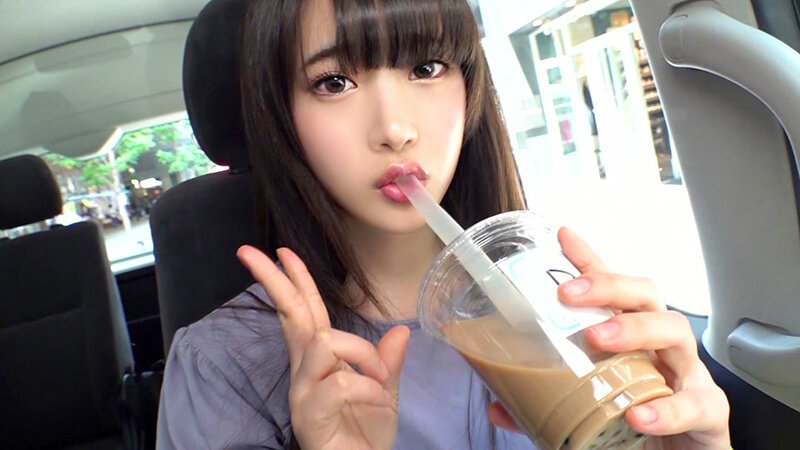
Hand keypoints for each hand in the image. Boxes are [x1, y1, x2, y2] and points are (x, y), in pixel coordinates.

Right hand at [237, 246, 410, 449]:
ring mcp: (303, 392)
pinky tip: (379, 399)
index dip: (294, 281)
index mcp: (319, 361)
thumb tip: (400, 331)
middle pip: (290, 314)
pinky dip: (367, 385)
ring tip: (380, 377)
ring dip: (360, 352)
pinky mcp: (309, 414)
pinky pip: (339, 382)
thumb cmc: (366, 435)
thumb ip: (388, 362)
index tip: (281, 251)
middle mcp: (304, 371)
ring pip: (324, 341)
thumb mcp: (385, 392)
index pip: (304, 312)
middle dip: (274, 280)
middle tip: (249, 252)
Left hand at [487, 228, 730, 449]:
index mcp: (630, 340)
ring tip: (599, 338)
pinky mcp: (709, 413)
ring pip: (674, 331)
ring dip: (635, 329)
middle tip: (567, 293)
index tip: (562, 237)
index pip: (612, 291)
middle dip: (608, 286)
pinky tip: (639, 414)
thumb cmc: (634, 426)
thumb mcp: (587, 407)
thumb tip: (498, 406)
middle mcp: (660, 348)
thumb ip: (546, 403)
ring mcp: (688, 375)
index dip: (589, 261)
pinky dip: (668, 409)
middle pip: (645, 295)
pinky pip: (696, 403)